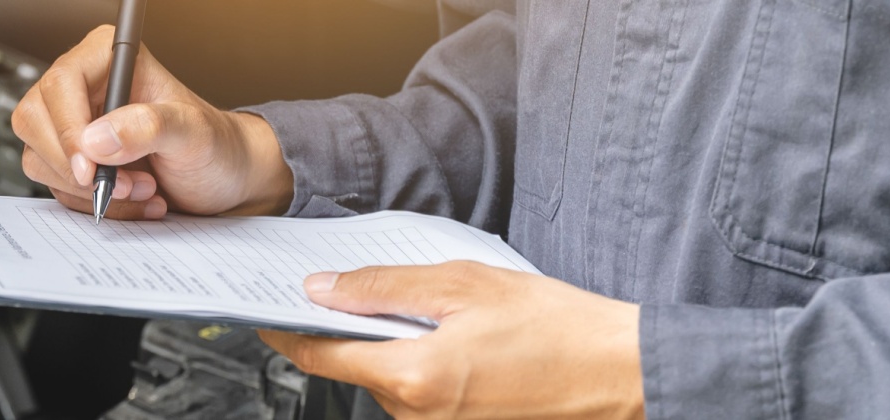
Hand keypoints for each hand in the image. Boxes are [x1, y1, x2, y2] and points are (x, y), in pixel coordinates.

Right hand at [12, 25, 293, 219]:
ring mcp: (74, 124)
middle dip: (77, 166)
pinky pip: (56, 185)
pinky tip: (131, 198)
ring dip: (88, 189)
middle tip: (122, 184)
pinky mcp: (74, 159)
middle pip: (35, 121)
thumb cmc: (216, 145)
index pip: (61, 84)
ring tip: (140, 188)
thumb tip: (96, 138)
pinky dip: (91, 202)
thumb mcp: (194, 133)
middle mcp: (84, 87)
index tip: (91, 169)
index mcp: (108, 58)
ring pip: (40, 158)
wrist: (224, 180)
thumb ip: (150, 127)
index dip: (69, 130)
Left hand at [259, 261, 643, 418]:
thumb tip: (323, 288)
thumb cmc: (557, 329)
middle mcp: (419, 416)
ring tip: (441, 314)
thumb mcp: (463, 285)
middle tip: (371, 289)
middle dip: (355, 331)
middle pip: (356, 368)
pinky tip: (459, 342)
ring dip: (395, 348)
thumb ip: (384, 286)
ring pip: (389, 383)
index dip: (288, 331)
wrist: (620, 373)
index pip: (322, 356)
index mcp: (413, 377)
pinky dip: (423, 366)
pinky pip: (420, 398)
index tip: (269, 313)